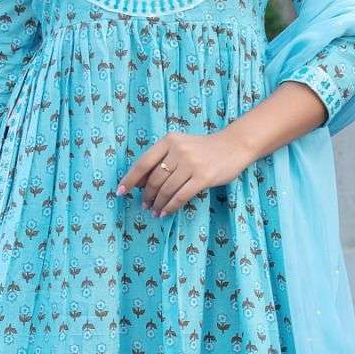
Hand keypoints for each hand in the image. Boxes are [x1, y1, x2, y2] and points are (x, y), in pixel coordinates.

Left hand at [116, 128, 253, 216]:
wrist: (234, 146)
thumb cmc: (203, 149)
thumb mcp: (180, 147)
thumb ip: (161, 160)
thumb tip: (138, 183)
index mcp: (169, 141)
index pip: (143, 163)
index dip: (129, 179)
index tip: (120, 192)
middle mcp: (178, 151)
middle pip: (154, 179)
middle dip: (147, 196)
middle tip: (144, 205)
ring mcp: (191, 164)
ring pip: (166, 190)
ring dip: (158, 204)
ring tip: (154, 211)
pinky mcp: (203, 177)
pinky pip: (181, 196)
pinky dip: (170, 207)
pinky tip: (165, 212)